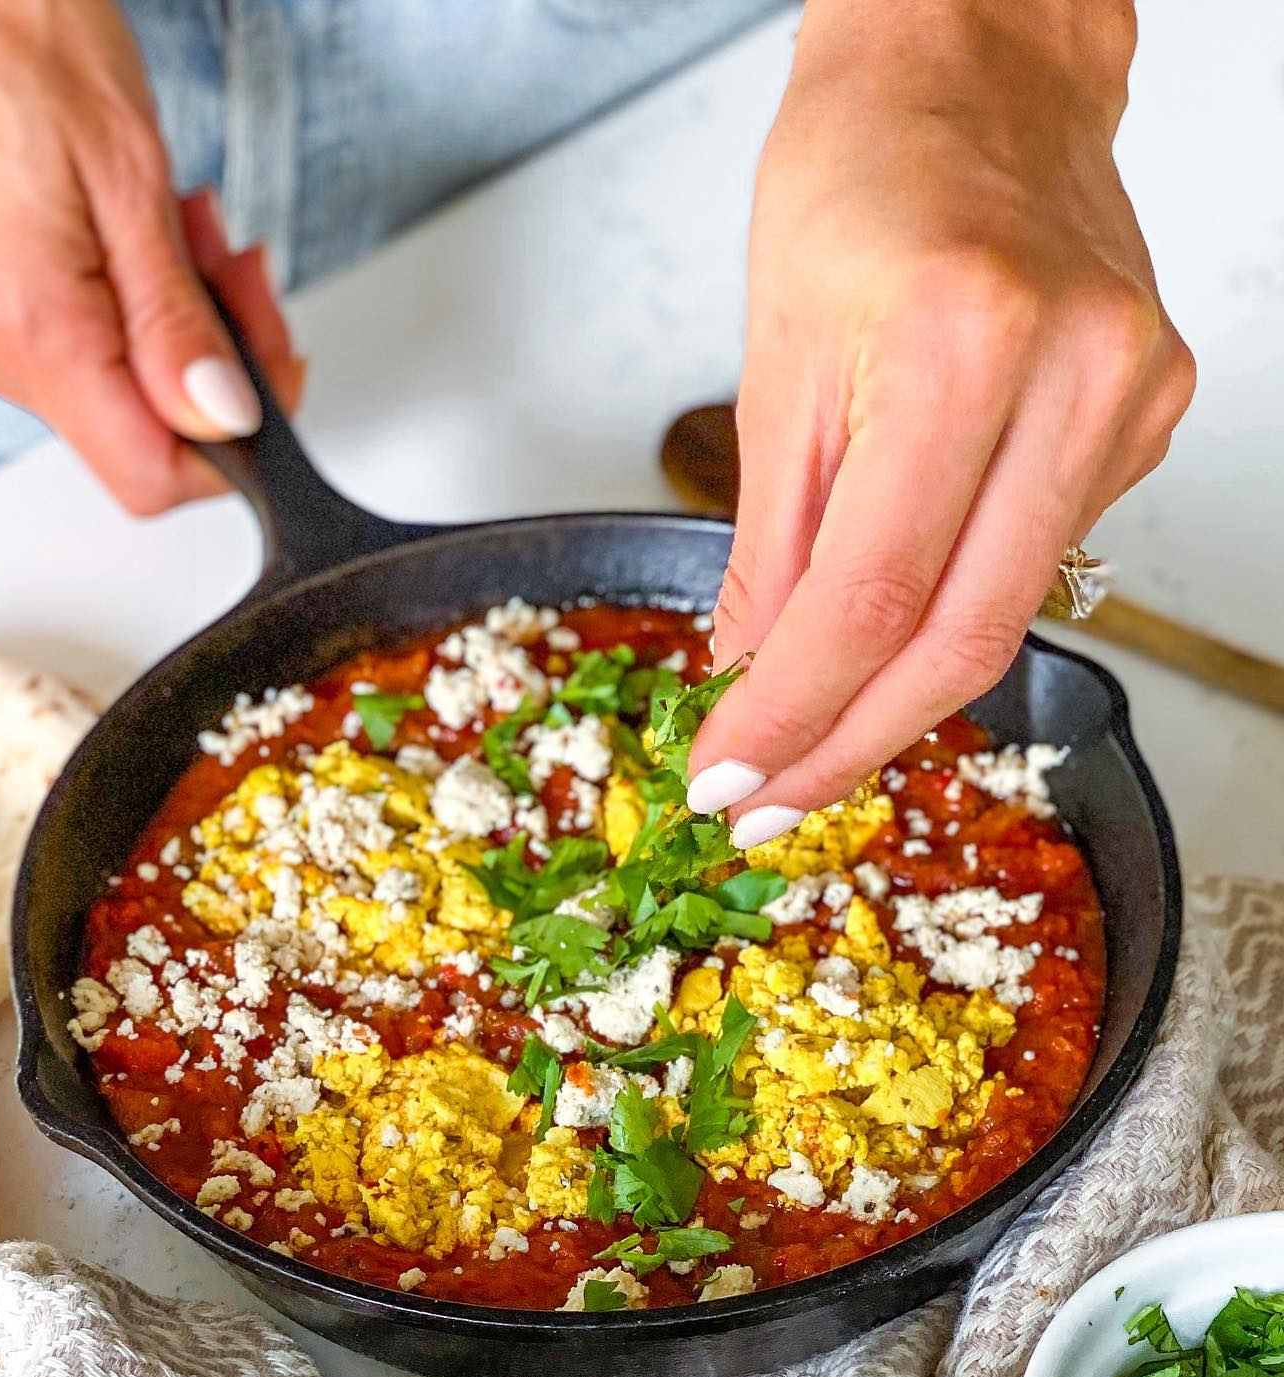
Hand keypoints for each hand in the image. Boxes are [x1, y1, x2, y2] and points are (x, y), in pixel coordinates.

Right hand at [0, 0, 302, 512]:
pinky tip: (141, 234)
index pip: (151, 475)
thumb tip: (227, 416)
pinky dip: (127, 298)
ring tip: (191, 230)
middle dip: (216, 362)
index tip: (272, 376)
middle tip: (243, 275)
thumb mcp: (129, 176)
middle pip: (141, 429)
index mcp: (24, 327)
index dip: (232, 444)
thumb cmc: (4, 25)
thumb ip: (179, 320)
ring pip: (114, 381)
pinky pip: (72, 336)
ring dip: (177, 318)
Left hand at [688, 0, 1193, 844]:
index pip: (871, 597)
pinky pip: (1034, 555)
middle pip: (959, 637)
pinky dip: (948, 612)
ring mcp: (1132, 398)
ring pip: (1003, 611)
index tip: (729, 776)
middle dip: (848, 742)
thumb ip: (775, 541)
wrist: (975, 73)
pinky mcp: (1148, 415)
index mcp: (960, 344)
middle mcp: (1073, 375)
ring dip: (893, 695)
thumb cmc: (857, 177)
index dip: (793, 713)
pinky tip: (888, 634)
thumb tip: (753, 671)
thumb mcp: (776, 364)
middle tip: (768, 803)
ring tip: (808, 737)